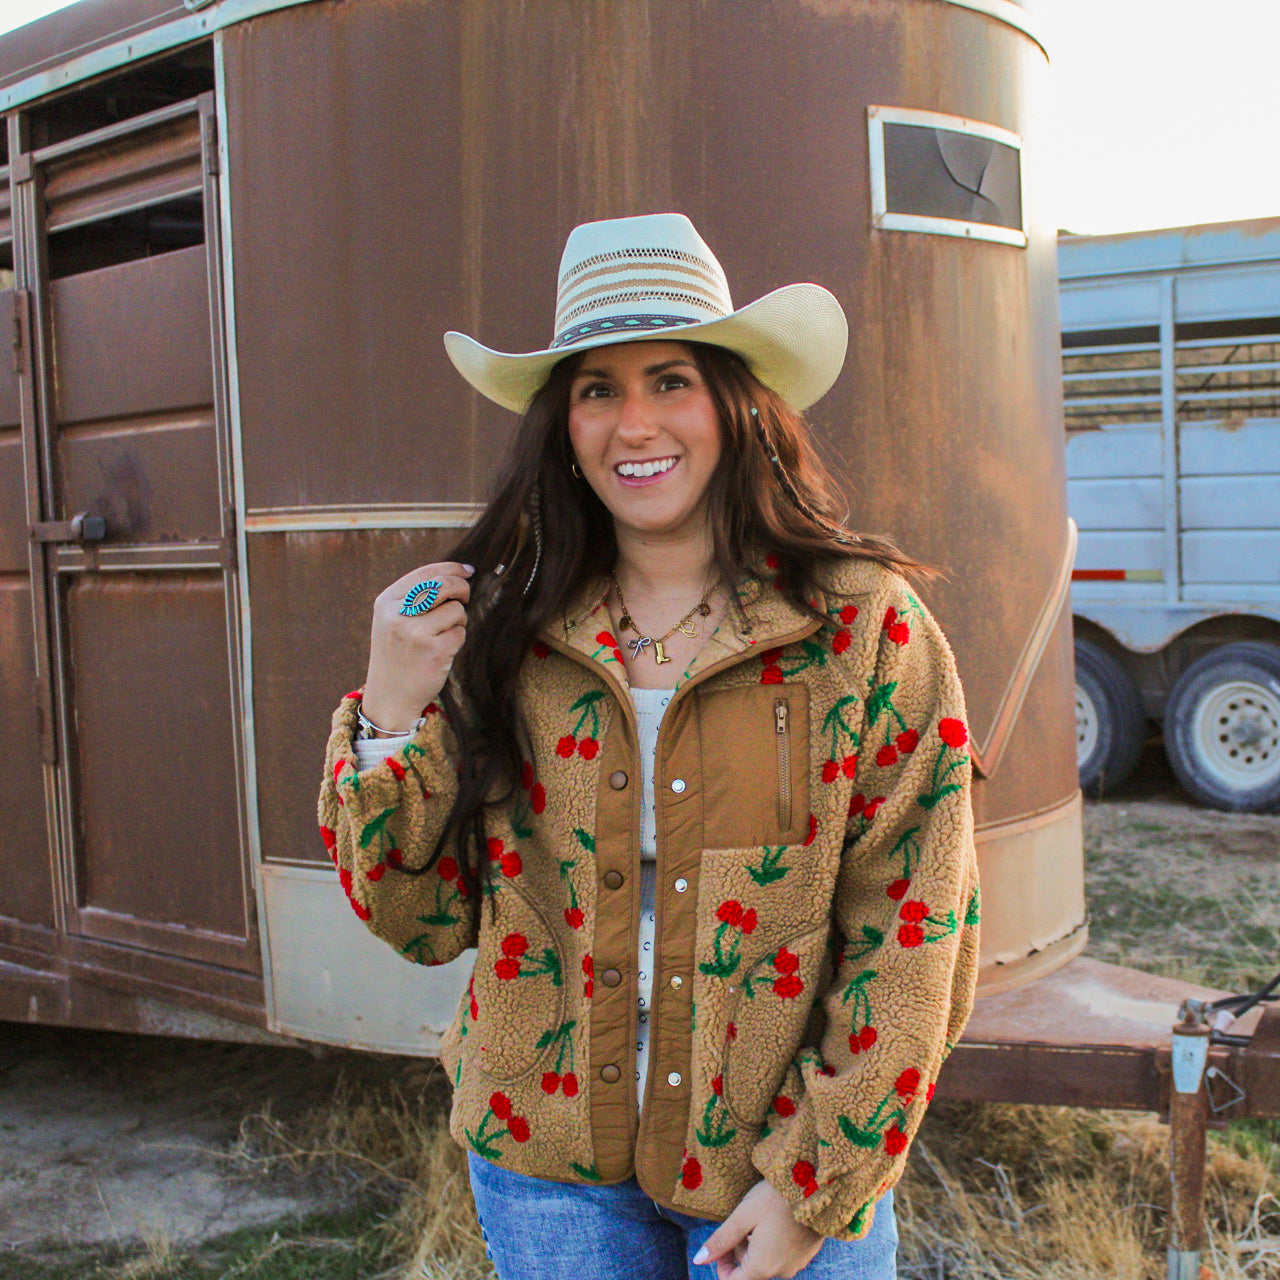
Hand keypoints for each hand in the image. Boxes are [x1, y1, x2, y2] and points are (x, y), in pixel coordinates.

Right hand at [361, 562, 473, 730]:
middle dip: (462, 588)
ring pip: (456, 610)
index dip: (451, 568)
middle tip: (465, 597)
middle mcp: (399, 615)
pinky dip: (457, 640)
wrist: (390, 696)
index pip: (425, 573)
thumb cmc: (397, 654)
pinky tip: (442, 652)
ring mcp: (416, 633)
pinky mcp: (435, 651)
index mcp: (386, 603)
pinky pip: (460, 633)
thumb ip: (416, 597)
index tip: (468, 571)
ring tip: (441, 636)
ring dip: (457, 621)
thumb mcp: (393, 621)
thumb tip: (457, 574)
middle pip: (444, 585)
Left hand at [693, 1179, 823, 1278]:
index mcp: (763, 1266)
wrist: (817, 1185)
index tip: (723, 1240)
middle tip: (743, 1220)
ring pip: (766, 1261)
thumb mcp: (743, 1215)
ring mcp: (796, 1263)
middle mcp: (781, 1271)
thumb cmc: (776, 1197)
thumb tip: (699, 1260)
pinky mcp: (806, 1253)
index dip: (722, 1264)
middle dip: (740, 1248)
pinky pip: (782, 1254)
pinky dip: (773, 1241)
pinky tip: (776, 1218)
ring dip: (757, 1243)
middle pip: (750, 1270)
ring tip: (760, 1216)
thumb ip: (721, 1240)